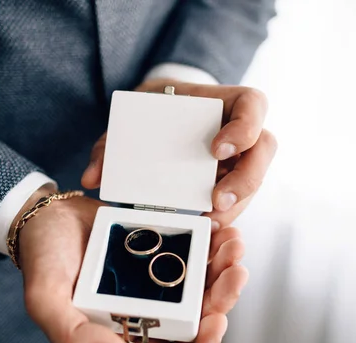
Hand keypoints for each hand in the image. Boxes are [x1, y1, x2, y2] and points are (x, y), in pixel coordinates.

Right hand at [16, 188, 247, 342]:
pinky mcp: (161, 252)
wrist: (46, 216)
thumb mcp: (45, 300)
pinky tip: (219, 229)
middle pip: (197, 319)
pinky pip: (194, 255)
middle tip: (235, 271)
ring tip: (233, 244)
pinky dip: (211, 245)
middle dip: (222, 298)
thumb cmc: (43, 259)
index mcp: (122, 333)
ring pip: (203, 286)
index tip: (217, 321)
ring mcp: (156, 282)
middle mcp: (145, 311)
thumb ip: (72, 336)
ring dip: (223, 270)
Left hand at [82, 79, 276, 231]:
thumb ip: (110, 145)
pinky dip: (224, 215)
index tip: (217, 150)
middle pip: (264, 150)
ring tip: (209, 224)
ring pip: (255, 181)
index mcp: (225, 102)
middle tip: (217, 201)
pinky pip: (238, 199)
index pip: (254, 105)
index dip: (245, 127)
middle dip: (246, 179)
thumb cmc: (152, 110)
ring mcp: (239, 157)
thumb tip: (92, 178)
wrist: (159, 117)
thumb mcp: (132, 117)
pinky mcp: (230, 180)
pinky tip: (205, 228)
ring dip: (237, 206)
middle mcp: (241, 130)